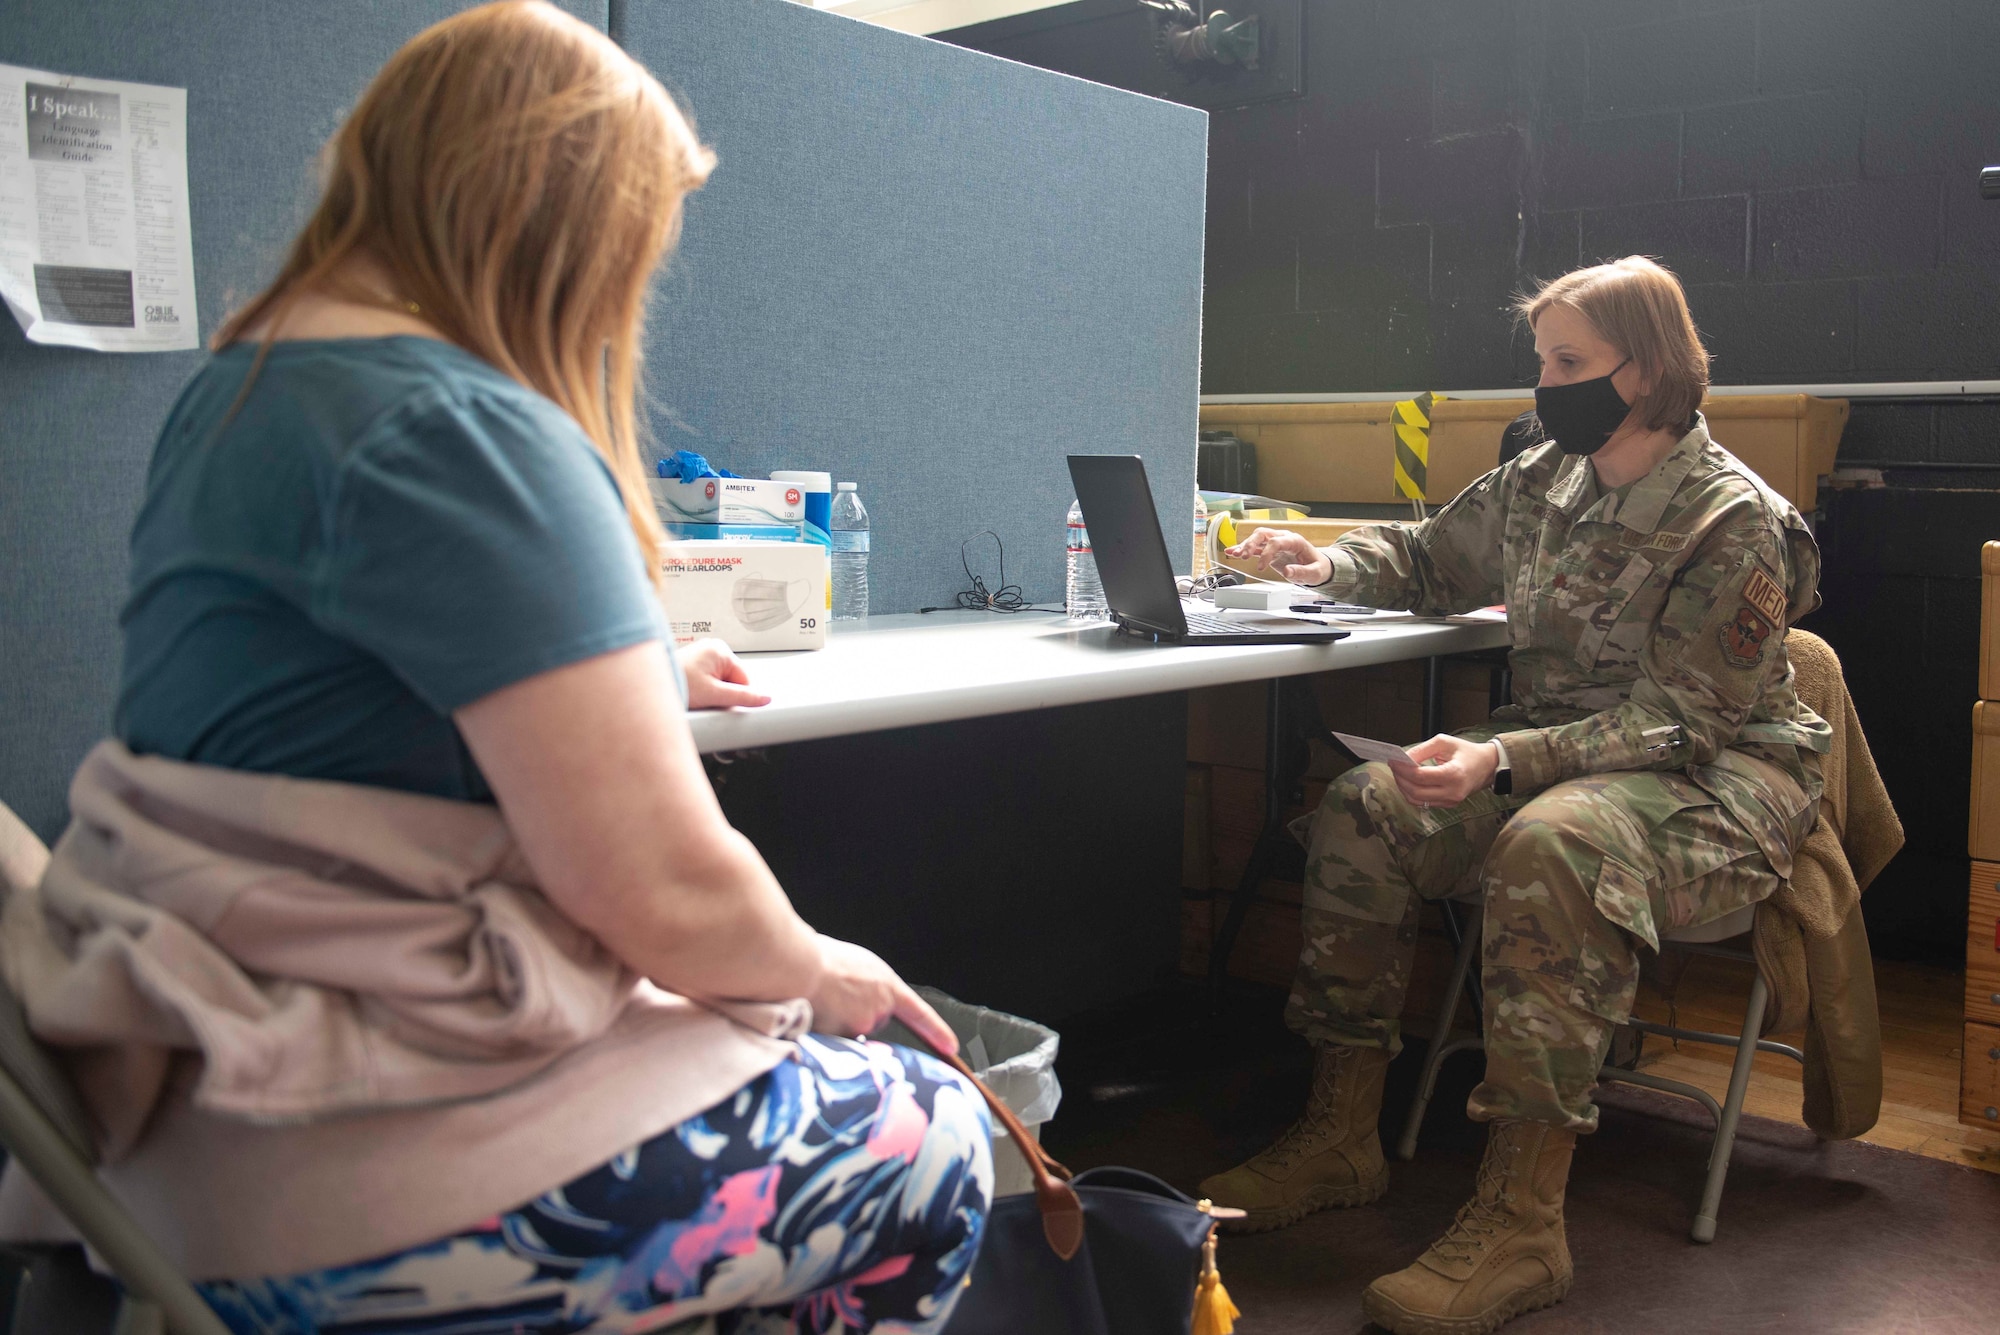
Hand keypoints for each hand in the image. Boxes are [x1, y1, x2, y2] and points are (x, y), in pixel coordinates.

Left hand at [680, 638, 770, 709]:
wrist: (647, 688)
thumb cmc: (678, 684)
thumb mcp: (714, 695)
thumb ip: (742, 697)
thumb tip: (764, 698)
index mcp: (721, 650)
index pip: (744, 679)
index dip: (736, 696)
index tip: (722, 703)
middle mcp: (712, 648)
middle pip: (732, 680)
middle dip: (722, 693)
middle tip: (705, 700)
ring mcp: (701, 654)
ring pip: (719, 681)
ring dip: (712, 693)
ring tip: (695, 695)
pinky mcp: (692, 662)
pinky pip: (708, 679)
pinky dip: (703, 689)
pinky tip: (691, 692)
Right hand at [807, 935, 957, 1054]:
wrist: (800, 967)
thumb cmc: (819, 958)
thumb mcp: (854, 966)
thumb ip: (866, 985)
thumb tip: (856, 997)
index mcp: (886, 984)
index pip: (920, 1013)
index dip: (937, 1031)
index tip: (951, 1047)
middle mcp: (881, 1008)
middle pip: (874, 1022)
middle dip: (858, 1015)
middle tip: (834, 998)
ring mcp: (864, 1025)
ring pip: (853, 1033)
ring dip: (840, 1024)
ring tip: (820, 1001)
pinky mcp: (845, 1039)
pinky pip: (837, 1043)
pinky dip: (827, 1033)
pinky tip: (815, 1015)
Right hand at [1224, 527, 1332, 584]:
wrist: (1317, 566)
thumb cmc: (1317, 567)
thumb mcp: (1314, 573)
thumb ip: (1302, 572)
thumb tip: (1287, 572)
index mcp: (1294, 541)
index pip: (1275, 541)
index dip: (1266, 553)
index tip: (1261, 567)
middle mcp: (1283, 538)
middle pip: (1263, 534)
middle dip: (1251, 544)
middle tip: (1244, 556)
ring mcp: (1275, 542)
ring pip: (1256, 538)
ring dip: (1244, 545)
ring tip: (1234, 555)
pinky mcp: (1269, 550)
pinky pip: (1254, 547)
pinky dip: (1243, 548)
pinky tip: (1231, 552)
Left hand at [1393, 735, 1500, 807]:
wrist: (1488, 766)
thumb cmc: (1467, 752)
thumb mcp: (1445, 743)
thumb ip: (1422, 750)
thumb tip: (1403, 758)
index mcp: (1454, 774)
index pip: (1420, 777)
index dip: (1403, 769)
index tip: (1393, 760)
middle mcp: (1453, 792)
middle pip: (1415, 792)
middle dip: (1400, 779)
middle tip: (1394, 766)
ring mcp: (1451, 801)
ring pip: (1417, 800)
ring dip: (1404, 787)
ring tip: (1400, 773)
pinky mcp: (1448, 805)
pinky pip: (1424, 802)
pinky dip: (1412, 792)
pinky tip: (1409, 781)